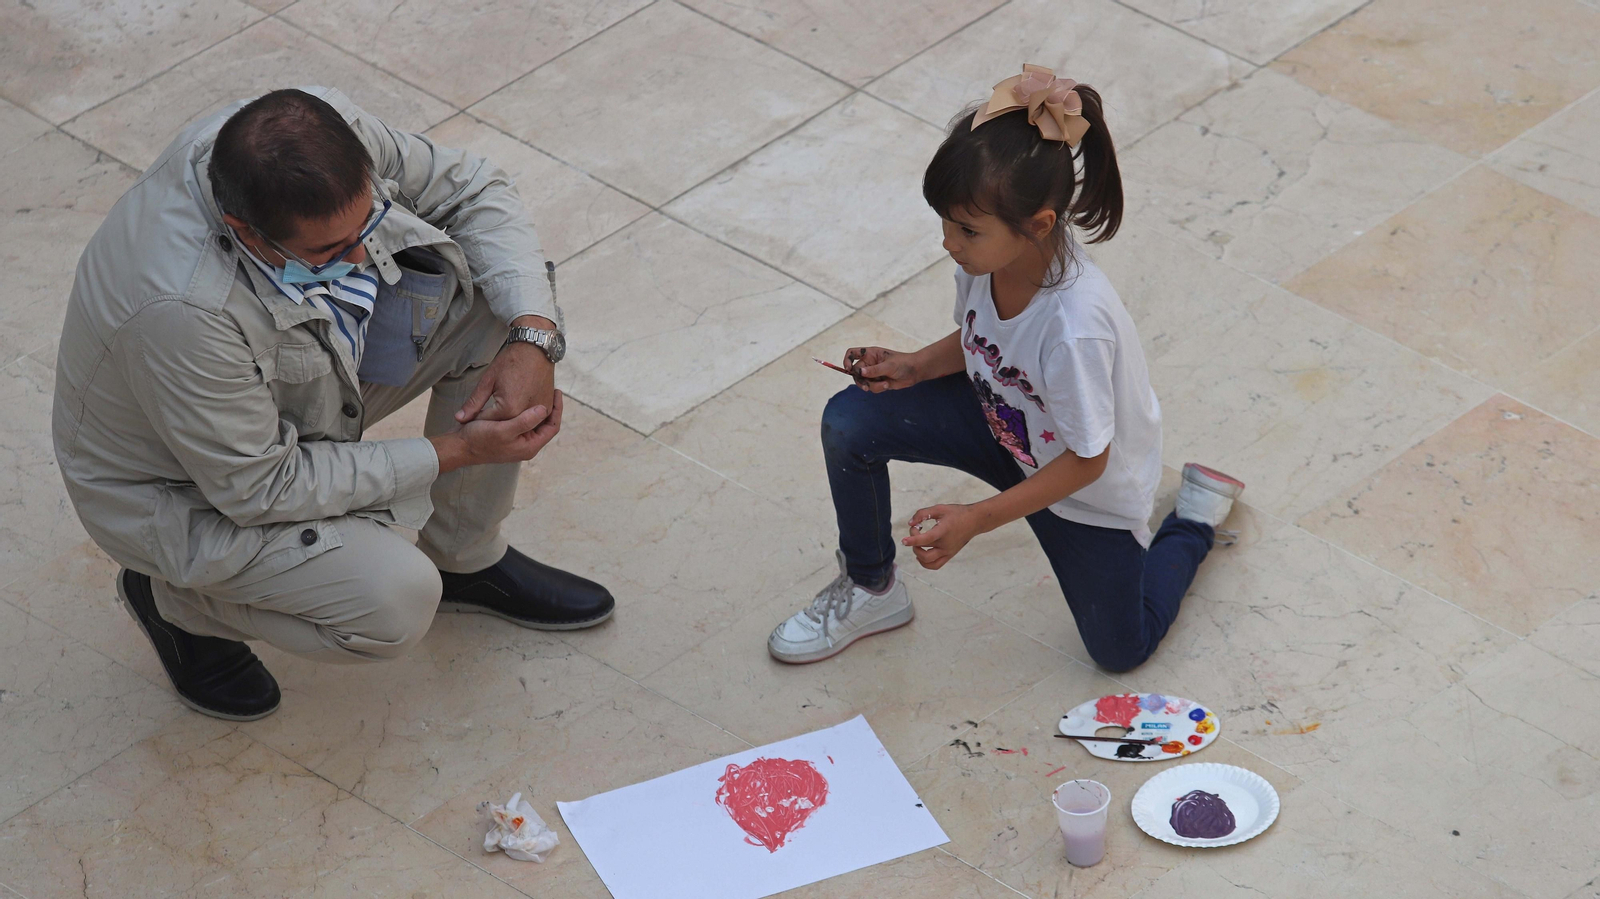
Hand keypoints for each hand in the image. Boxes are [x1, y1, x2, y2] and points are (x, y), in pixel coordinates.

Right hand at [433, 391, 563, 472]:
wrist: (460, 446)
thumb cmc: (479, 439)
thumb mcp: (503, 429)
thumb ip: (524, 421)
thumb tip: (544, 409)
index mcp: (529, 446)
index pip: (552, 427)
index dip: (558, 409)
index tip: (557, 391)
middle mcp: (527, 445)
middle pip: (546, 424)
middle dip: (551, 407)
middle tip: (552, 388)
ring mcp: (519, 440)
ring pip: (536, 422)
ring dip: (539, 407)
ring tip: (542, 389)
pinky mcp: (511, 434)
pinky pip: (525, 421)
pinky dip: (528, 409)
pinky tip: (526, 396)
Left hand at [455, 316, 556, 423]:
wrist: (536, 348)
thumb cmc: (510, 362)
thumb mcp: (488, 381)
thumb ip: (474, 403)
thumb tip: (459, 419)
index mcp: (508, 409)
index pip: (487, 423)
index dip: (477, 419)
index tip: (473, 414)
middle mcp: (525, 414)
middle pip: (503, 426)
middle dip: (493, 421)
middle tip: (488, 407)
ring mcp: (539, 412)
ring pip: (518, 424)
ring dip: (509, 420)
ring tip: (503, 405)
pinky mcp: (546, 407)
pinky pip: (532, 419)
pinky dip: (523, 416)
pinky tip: (517, 405)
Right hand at [843, 346, 920, 392]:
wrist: (915, 372)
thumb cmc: (903, 363)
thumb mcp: (889, 366)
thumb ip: (874, 370)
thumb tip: (860, 372)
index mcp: (870, 354)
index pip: (852, 353)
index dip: (847, 360)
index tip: (848, 369)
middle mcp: (869, 363)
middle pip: (855, 372)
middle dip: (861, 380)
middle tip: (866, 386)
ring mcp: (873, 373)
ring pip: (863, 382)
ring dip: (872, 386)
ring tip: (885, 385)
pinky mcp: (877, 381)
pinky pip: (871, 387)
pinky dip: (878, 388)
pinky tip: (887, 385)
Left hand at [901, 504, 981, 569]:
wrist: (974, 521)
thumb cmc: (957, 513)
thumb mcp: (939, 509)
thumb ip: (923, 514)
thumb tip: (910, 523)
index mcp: (944, 531)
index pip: (926, 540)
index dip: (913, 540)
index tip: (903, 540)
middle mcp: (946, 545)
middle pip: (925, 554)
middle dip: (914, 545)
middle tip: (915, 532)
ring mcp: (948, 552)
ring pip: (929, 563)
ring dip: (918, 555)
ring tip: (917, 544)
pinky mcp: (950, 555)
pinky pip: (935, 565)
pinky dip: (925, 562)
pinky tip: (922, 553)